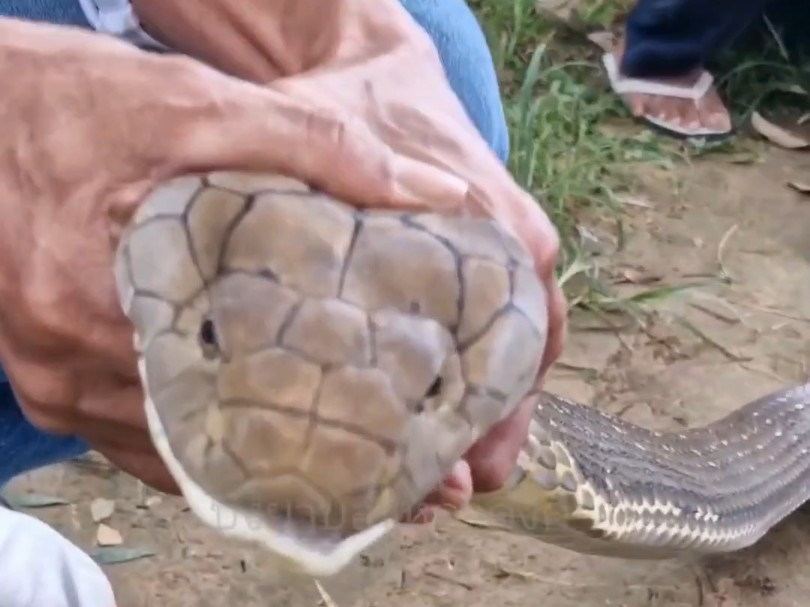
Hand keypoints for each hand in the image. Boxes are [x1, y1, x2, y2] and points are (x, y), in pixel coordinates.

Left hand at [132, 0, 566, 503]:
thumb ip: (352, 196)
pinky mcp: (470, 259)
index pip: (520, 350)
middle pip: (518, 367)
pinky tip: (424, 422)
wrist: (370, 61)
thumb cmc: (357, 101)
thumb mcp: (336, 143)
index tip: (466, 476)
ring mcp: (499, 255)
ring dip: (473, 419)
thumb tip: (358, 286)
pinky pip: (488, 333)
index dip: (494, 421)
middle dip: (482, 436)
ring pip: (506, 359)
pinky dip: (466, 383)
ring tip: (431, 483)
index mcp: (499, 234)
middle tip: (443, 497)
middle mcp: (515, 249)